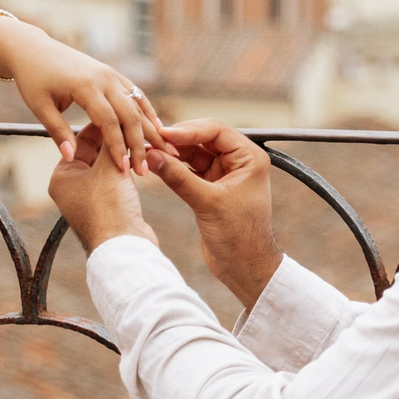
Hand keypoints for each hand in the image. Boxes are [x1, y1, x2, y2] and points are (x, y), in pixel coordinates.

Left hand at [0, 16, 164, 173]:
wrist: (34, 49)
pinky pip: (135, 94)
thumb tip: (70, 157)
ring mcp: (111, 74)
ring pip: (138, 103)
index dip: (118, 147)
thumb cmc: (33, 78)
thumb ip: (58, 131)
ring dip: (151, 128)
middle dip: (140, 143)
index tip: (125, 169)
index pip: (109, 121)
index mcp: (85, 85)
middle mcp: (104, 77)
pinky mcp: (112, 74)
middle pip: (130, 114)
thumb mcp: (40, 106)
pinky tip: (156, 128)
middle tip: (146, 170)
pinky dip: (147, 112)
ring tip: (164, 151)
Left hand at [49, 124, 158, 253]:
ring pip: (109, 165)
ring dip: (125, 153)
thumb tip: (119, 120)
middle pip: (96, 151)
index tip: (120, 111)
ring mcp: (90, 197)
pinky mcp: (108, 206)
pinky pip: (118, 179)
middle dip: (116, 139)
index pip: (83, 138)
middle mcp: (72, 186)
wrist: (124, 248)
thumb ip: (113, 141)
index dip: (104, 123)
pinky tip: (142, 159)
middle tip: (134, 123)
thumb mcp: (109, 167)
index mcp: (62, 175)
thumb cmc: (109, 208)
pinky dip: (129, 168)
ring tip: (141, 140)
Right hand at [149, 119, 284, 309]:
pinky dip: (174, 168)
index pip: (216, 130)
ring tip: (149, 152)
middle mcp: (238, 161)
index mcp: (249, 158)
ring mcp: (224, 174)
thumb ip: (178, 177)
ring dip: (173, 153)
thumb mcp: (207, 203)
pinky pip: (189, 170)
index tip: (163, 134)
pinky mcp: (211, 188)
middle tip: (151, 140)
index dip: (187, 130)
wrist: (245, 268)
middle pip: (203, 138)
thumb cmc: (239, 236)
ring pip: (194, 153)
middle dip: (177, 140)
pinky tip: (155, 166)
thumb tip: (152, 155)